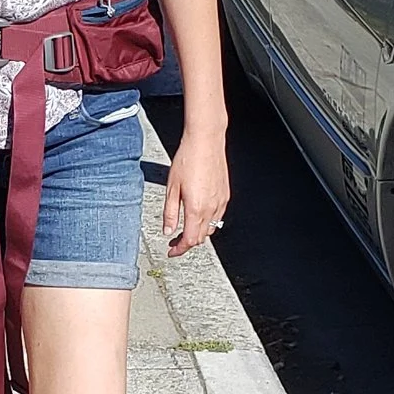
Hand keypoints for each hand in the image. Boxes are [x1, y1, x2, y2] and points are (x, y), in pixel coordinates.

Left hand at [163, 118, 229, 254]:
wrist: (206, 142)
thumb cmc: (188, 159)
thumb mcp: (171, 188)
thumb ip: (170, 213)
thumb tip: (168, 231)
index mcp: (196, 208)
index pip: (189, 240)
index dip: (179, 250)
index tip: (171, 251)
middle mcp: (211, 208)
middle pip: (201, 238)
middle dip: (187, 243)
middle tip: (174, 240)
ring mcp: (220, 202)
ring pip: (211, 229)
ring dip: (198, 233)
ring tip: (185, 228)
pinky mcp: (225, 195)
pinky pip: (217, 217)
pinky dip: (207, 222)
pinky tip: (197, 215)